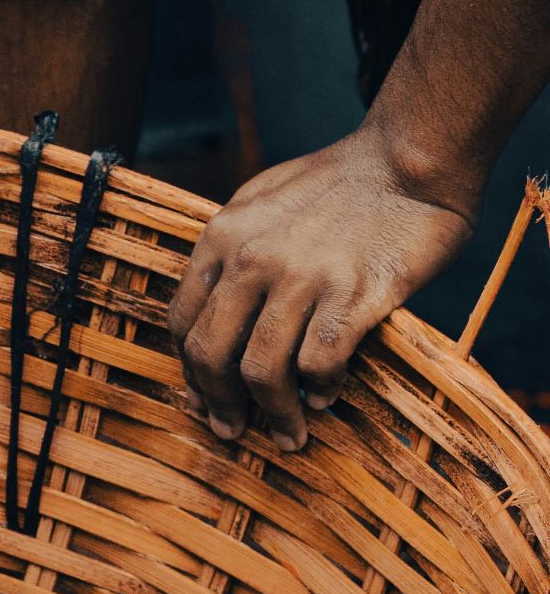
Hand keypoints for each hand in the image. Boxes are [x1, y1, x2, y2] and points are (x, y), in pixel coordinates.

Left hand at [167, 124, 471, 450]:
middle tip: (232, 430)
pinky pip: (320, 363)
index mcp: (222, 238)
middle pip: (211, 354)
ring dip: (273, 414)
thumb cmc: (338, 183)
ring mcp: (302, 278)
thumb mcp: (261, 201)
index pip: (183, 321)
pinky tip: (326, 397)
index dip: (190, 369)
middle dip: (217, 403)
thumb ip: (231, 249)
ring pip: (261, 370)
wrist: (410, 159)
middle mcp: (252, 260)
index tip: (203, 395)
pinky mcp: (354, 294)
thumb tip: (212, 308)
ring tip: (289, 434)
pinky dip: (320, 390)